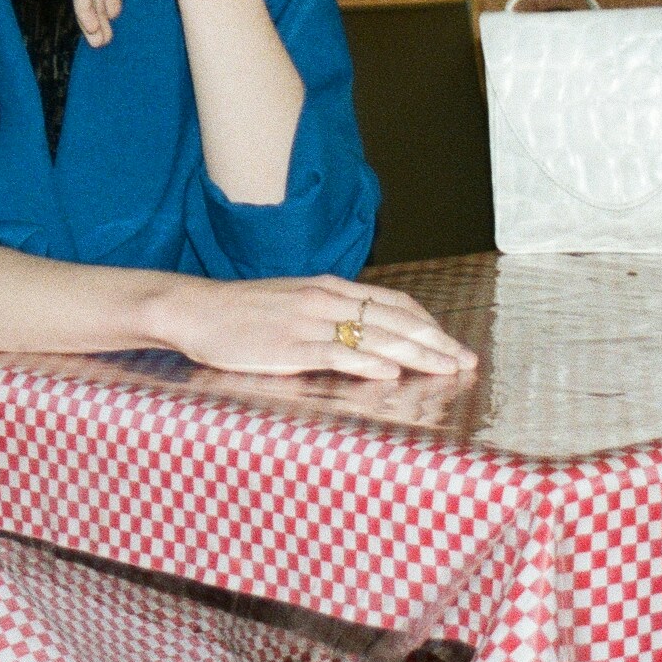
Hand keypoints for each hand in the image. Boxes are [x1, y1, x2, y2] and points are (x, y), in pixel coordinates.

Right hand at [148, 274, 477, 382]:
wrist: (194, 309)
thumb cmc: (239, 312)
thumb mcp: (290, 304)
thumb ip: (326, 315)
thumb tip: (360, 336)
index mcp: (327, 288)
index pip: (393, 303)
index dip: (427, 323)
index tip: (453, 343)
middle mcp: (325, 299)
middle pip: (394, 320)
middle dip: (435, 342)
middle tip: (467, 362)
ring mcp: (308, 322)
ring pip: (375, 337)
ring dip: (416, 354)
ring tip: (446, 369)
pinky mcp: (289, 346)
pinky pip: (336, 353)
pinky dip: (368, 363)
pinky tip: (391, 373)